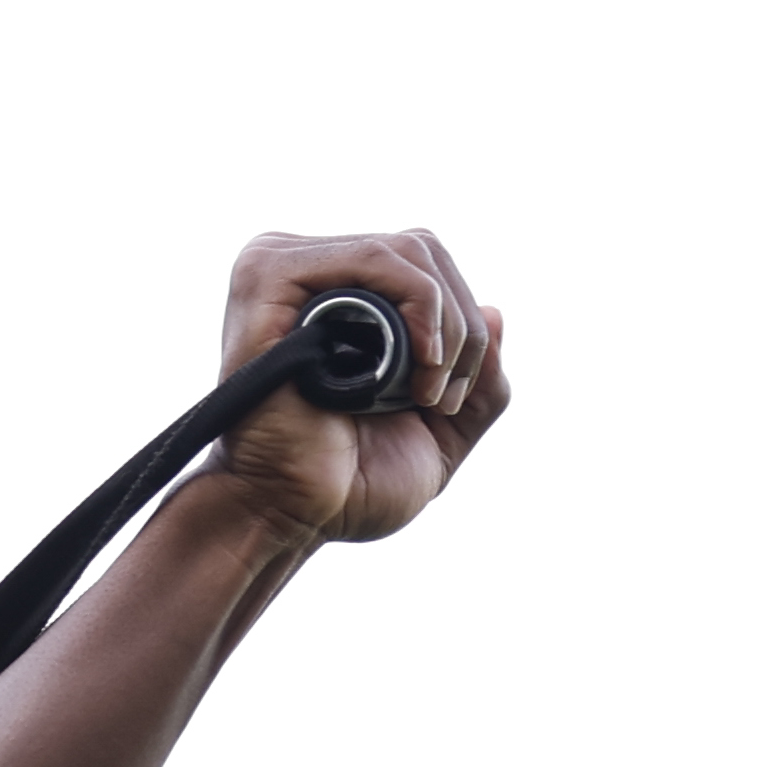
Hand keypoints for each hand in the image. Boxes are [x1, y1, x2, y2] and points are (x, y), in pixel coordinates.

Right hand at [199, 229, 507, 547]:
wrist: (290, 516)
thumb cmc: (349, 485)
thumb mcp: (440, 434)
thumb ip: (479, 381)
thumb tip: (497, 311)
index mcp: (336, 295)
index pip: (424, 264)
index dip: (462, 323)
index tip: (452, 397)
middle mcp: (307, 270)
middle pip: (422, 249)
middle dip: (462, 326)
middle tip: (444, 399)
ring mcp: (282, 264)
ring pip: (407, 251)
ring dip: (445, 324)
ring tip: (428, 394)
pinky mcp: (269, 275)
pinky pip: (373, 257)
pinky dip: (419, 304)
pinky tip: (420, 364)